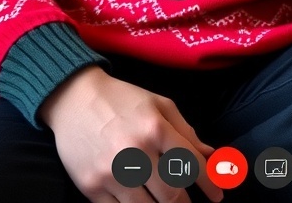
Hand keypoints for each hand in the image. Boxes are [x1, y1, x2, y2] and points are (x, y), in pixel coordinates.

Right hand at [39, 65, 223, 202]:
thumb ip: (186, 132)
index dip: (209, 184)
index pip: (191, 165)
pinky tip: (141, 202)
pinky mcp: (91, 188)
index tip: (218, 196)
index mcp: (155, 128)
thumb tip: (212, 157)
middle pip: (171, 194)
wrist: (73, 99)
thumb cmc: (122, 100)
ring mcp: (111, 173)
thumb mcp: (158, 104)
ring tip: (166, 202)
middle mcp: (135, 152)